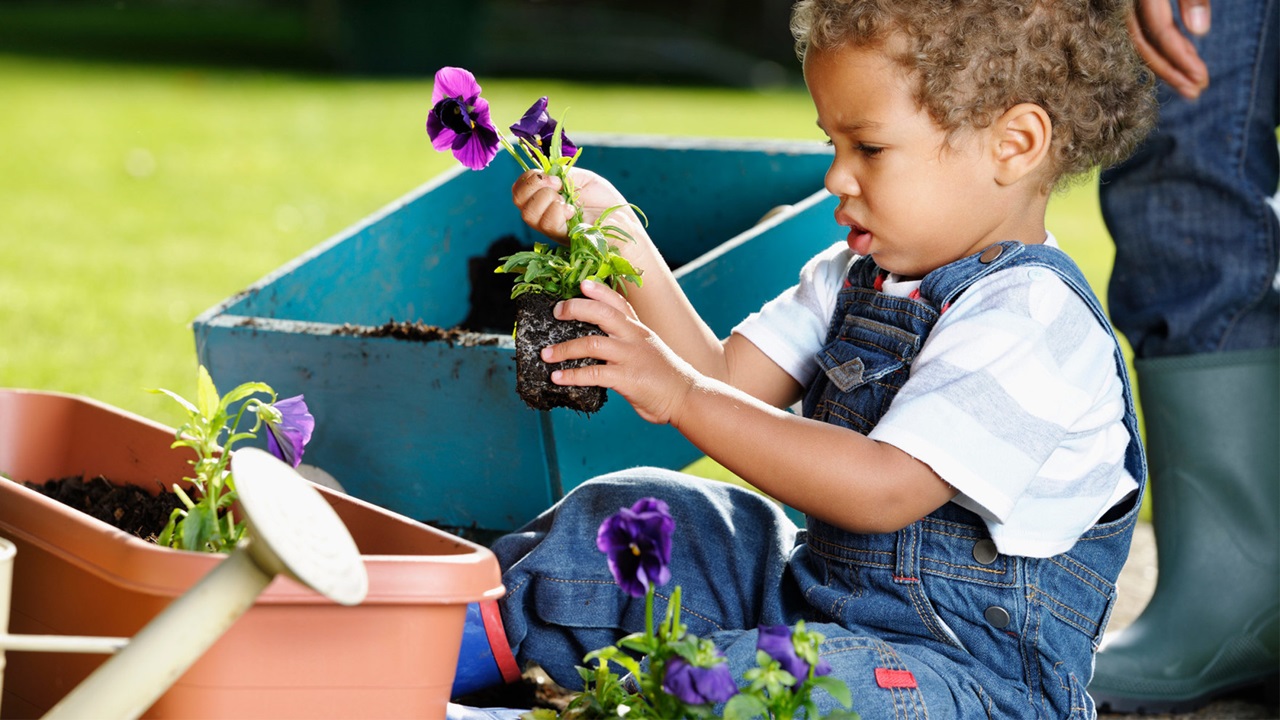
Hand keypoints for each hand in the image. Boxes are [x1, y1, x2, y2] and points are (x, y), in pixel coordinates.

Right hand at [511, 168, 640, 244]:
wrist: (623, 221)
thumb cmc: (604, 202)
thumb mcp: (583, 179)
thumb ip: (563, 174)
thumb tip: (548, 173)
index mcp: (545, 199)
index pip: (520, 189)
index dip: (529, 178)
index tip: (553, 176)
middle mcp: (543, 215)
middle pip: (518, 200)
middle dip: (534, 185)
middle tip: (558, 184)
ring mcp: (551, 229)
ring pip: (529, 214)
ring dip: (546, 198)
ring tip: (566, 200)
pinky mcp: (563, 238)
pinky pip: (548, 224)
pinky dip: (558, 211)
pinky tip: (573, 211)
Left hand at [539, 280, 696, 424]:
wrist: (686, 396)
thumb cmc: (664, 375)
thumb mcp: (648, 348)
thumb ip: (627, 341)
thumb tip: (599, 341)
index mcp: (639, 329)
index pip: (618, 302)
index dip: (600, 291)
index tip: (582, 282)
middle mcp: (634, 337)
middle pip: (602, 313)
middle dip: (575, 308)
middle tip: (556, 311)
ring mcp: (631, 357)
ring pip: (591, 343)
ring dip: (564, 348)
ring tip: (546, 354)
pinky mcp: (627, 378)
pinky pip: (593, 374)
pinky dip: (571, 375)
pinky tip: (557, 378)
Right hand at [1128, 0, 1210, 99]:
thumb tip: (1199, 31)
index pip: (1159, 31)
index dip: (1180, 58)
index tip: (1201, 80)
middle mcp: (1122, 4)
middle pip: (1144, 44)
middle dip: (1171, 71)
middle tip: (1195, 92)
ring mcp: (1120, 6)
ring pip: (1140, 41)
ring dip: (1166, 64)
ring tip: (1189, 82)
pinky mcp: (1124, 7)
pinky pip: (1140, 31)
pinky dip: (1161, 46)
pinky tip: (1181, 57)